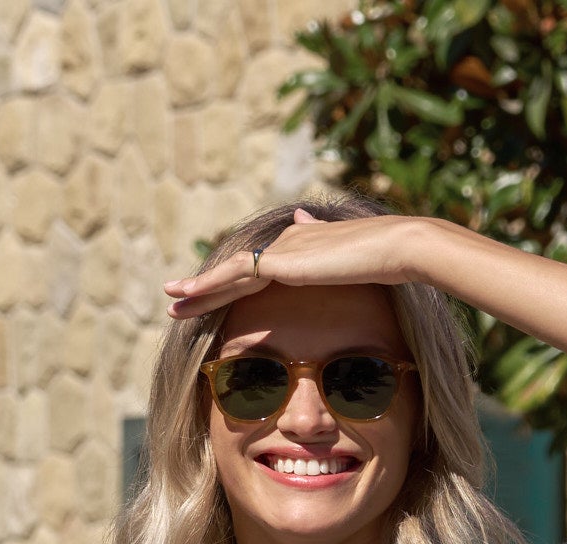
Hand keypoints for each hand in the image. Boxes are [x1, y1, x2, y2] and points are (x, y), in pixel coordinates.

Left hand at [164, 209, 437, 319]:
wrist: (395, 249)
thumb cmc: (387, 263)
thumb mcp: (352, 260)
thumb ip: (327, 248)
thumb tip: (303, 219)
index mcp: (304, 245)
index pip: (262, 268)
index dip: (236, 281)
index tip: (217, 292)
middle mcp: (287, 242)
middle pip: (239, 268)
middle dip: (208, 285)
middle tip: (178, 297)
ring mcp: (281, 250)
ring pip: (229, 272)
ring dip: (198, 287)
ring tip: (171, 300)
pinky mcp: (277, 263)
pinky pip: (232, 277)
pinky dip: (206, 286)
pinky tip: (184, 296)